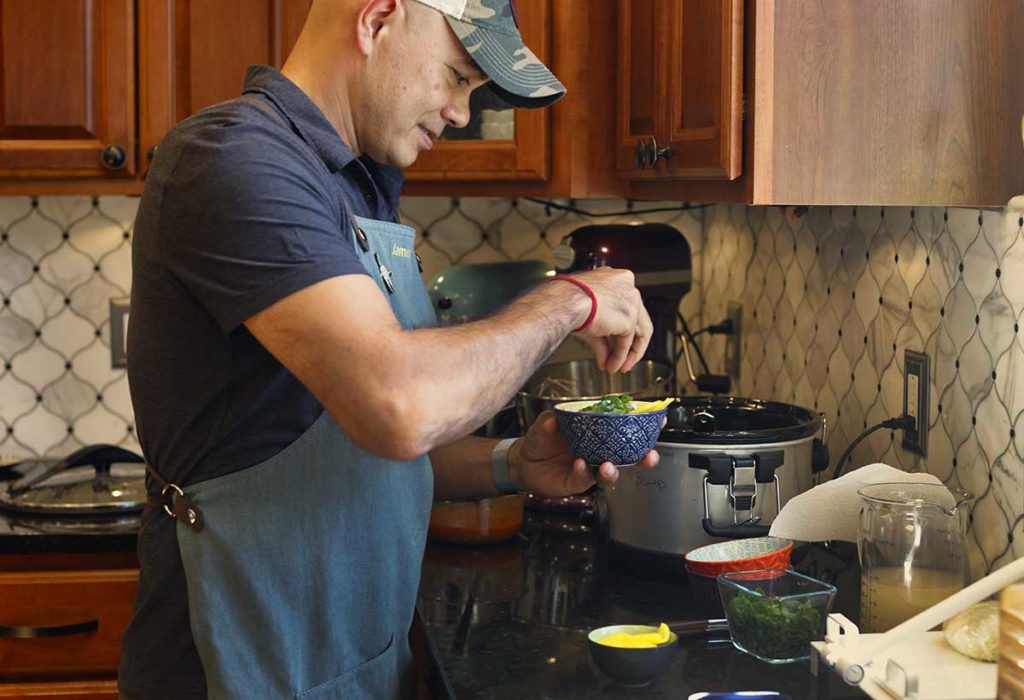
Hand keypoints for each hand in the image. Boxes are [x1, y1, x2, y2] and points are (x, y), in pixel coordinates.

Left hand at [508, 411, 660, 497]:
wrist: (524, 460)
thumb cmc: (542, 438)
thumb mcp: (546, 423)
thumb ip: (553, 419)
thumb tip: (559, 416)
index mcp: (599, 436)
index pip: (625, 431)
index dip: (644, 428)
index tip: (659, 421)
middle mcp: (599, 453)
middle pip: (628, 458)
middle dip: (642, 459)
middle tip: (649, 456)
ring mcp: (590, 469)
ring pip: (610, 474)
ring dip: (613, 471)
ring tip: (608, 465)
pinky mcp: (576, 483)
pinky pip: (584, 479)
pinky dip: (584, 472)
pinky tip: (580, 465)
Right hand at [559, 268, 652, 372]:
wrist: (563, 301)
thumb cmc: (564, 301)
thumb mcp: (587, 318)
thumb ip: (601, 338)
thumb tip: (604, 357)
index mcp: (615, 279)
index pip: (627, 306)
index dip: (623, 328)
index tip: (618, 342)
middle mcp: (626, 286)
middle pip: (638, 319)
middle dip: (630, 344)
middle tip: (623, 360)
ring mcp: (630, 300)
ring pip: (638, 331)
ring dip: (628, 354)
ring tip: (618, 367)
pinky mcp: (629, 317)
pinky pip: (626, 342)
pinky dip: (620, 356)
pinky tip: (611, 365)